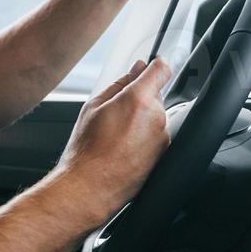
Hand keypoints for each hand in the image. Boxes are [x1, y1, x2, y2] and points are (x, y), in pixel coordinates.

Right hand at [52, 57, 172, 229]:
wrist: (90, 186)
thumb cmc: (87, 150)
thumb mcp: (94, 107)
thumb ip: (119, 83)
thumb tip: (136, 69)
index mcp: (138, 100)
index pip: (161, 70)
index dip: (156, 65)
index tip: (153, 66)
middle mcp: (156, 117)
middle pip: (155, 95)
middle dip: (140, 98)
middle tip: (116, 113)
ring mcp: (162, 137)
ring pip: (156, 116)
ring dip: (141, 119)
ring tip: (117, 135)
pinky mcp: (163, 154)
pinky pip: (156, 136)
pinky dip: (144, 137)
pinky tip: (123, 147)